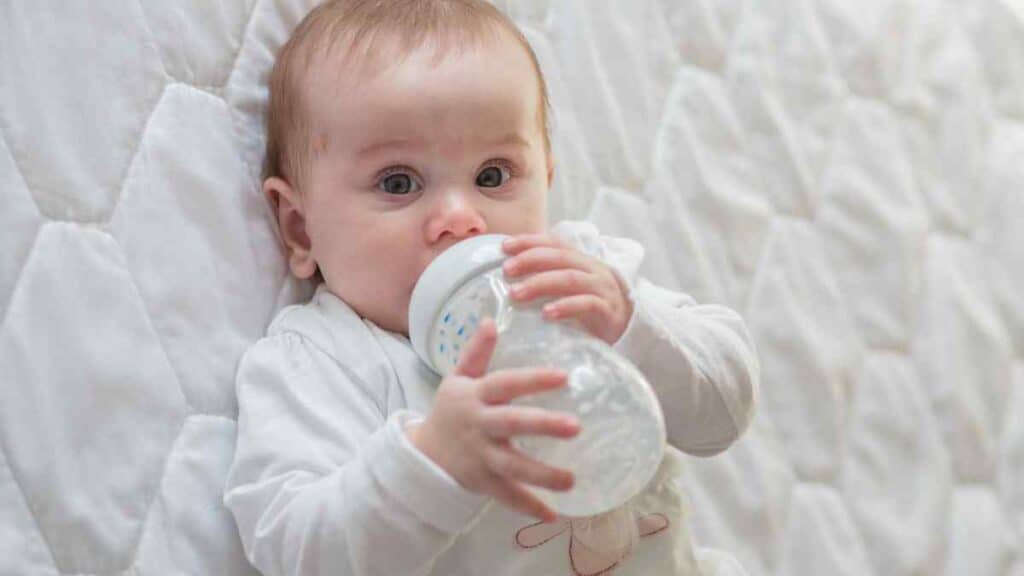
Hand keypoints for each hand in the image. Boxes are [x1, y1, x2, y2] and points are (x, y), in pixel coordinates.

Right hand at [406, 319, 578, 521]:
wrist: (423, 453)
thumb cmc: (450, 410)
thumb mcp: (458, 378)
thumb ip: (476, 352)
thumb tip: (491, 320)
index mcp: (476, 396)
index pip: (505, 384)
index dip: (532, 380)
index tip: (563, 375)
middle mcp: (479, 426)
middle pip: (512, 424)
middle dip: (543, 425)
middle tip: (577, 427)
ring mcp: (480, 456)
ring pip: (512, 466)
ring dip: (542, 474)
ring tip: (572, 480)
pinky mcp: (482, 482)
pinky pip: (506, 495)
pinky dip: (527, 506)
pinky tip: (553, 515)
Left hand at [502, 234, 632, 343]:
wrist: (628, 327)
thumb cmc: (590, 307)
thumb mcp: (570, 287)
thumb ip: (547, 277)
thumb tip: (510, 274)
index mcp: (581, 260)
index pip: (554, 243)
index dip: (530, 241)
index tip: (505, 246)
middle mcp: (592, 269)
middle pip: (560, 258)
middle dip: (530, 260)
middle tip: (506, 270)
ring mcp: (601, 289)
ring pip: (570, 279)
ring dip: (540, 284)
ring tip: (516, 293)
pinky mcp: (607, 311)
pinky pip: (586, 304)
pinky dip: (565, 307)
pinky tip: (547, 314)